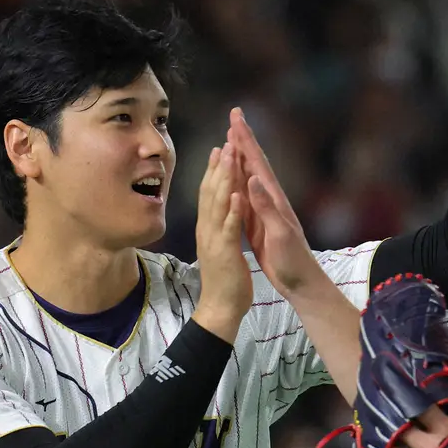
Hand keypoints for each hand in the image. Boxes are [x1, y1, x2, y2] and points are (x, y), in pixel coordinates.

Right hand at [192, 143, 250, 342]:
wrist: (222, 310)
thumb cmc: (226, 281)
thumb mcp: (224, 248)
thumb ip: (223, 224)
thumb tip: (220, 202)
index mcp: (215, 225)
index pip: (217, 190)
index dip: (220, 166)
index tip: (224, 142)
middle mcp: (213, 228)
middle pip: (215, 189)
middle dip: (221, 163)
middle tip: (226, 138)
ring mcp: (217, 239)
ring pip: (219, 202)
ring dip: (224, 177)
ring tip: (229, 154)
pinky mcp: (226, 252)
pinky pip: (229, 227)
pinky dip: (231, 209)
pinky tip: (235, 193)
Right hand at [227, 108, 322, 295]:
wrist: (301, 283)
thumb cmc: (293, 261)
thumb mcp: (279, 234)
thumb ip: (265, 207)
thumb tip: (252, 178)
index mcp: (273, 199)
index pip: (257, 162)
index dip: (245, 139)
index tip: (235, 117)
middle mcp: (269, 200)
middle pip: (253, 163)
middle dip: (243, 139)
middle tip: (233, 116)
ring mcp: (264, 212)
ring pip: (248, 177)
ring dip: (239, 157)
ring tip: (229, 140)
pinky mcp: (258, 225)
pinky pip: (244, 197)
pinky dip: (236, 183)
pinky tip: (231, 180)